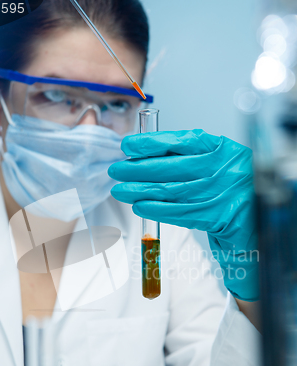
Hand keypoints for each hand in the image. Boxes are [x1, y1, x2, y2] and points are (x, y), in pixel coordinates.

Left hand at [108, 129, 258, 301]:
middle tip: (116, 170)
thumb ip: (189, 154)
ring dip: (139, 190)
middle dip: (137, 169)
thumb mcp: (217, 159)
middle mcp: (220, 169)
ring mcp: (217, 193)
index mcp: (220, 148)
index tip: (128, 145)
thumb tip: (145, 154)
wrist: (256, 214)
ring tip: (120, 189)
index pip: (180, 141)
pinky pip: (177, 212)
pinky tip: (139, 206)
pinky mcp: (214, 216)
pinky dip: (155, 209)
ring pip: (169, 191)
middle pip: (169, 167)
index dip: (150, 142)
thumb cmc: (229, 183)